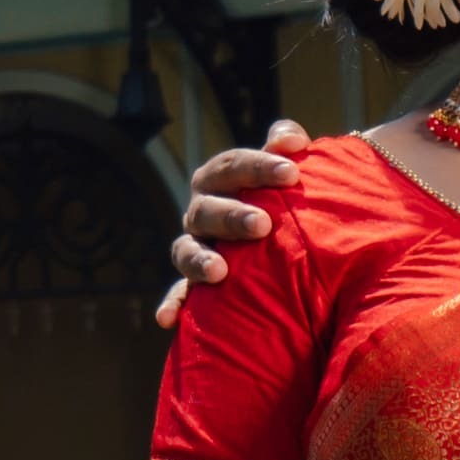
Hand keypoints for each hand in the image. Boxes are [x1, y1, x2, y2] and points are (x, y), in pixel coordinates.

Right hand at [155, 131, 322, 328]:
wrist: (280, 236)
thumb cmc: (284, 197)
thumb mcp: (285, 170)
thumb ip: (287, 147)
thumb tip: (289, 139)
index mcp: (219, 180)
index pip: (231, 166)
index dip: (258, 167)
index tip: (292, 172)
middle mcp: (201, 212)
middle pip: (206, 210)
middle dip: (232, 216)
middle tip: (263, 224)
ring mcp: (195, 248)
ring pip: (185, 251)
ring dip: (199, 260)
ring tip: (220, 271)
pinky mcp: (195, 283)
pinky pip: (179, 295)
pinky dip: (172, 305)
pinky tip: (167, 319)